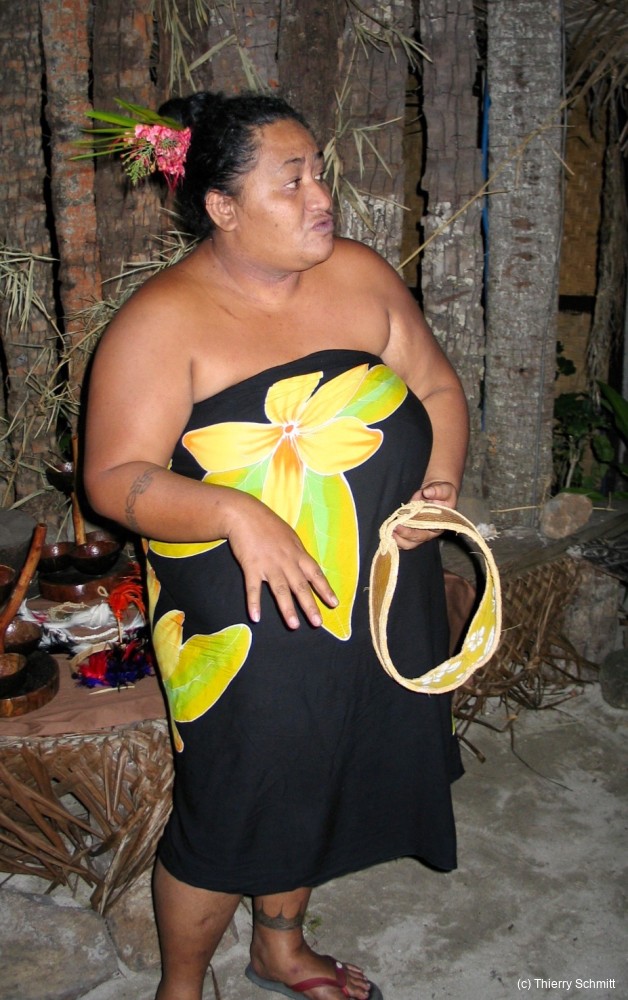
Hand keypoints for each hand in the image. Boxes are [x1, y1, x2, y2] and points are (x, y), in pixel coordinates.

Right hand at [226, 497, 337, 629]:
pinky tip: (256, 617)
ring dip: (287, 608)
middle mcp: (286, 561)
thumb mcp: (290, 536)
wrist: (245, 514)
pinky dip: (254, 603)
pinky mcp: (251, 566)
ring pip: (281, 590)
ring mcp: (269, 565)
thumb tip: (307, 568)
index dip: (325, 589)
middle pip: (301, 586)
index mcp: (297, 553)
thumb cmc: (268, 524)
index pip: (315, 574)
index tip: (334, 604)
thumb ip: (297, 553)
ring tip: (294, 625)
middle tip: (318, 622)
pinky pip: (253, 588)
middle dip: (310, 605)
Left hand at [393, 480, 458, 550]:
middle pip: (413, 542)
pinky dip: (393, 537)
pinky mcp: (410, 529)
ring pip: (406, 543)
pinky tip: (386, 531)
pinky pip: (401, 538)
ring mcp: (418, 531)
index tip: (400, 525)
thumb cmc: (444, 493)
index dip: (411, 533)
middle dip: (401, 536)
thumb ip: (438, 491)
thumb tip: (427, 492)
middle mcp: (427, 532)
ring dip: (396, 539)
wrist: (437, 492)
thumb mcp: (445, 490)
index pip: (424, 534)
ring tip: (388, 529)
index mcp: (438, 526)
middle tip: (392, 527)